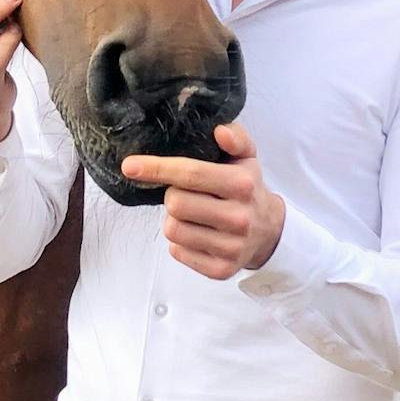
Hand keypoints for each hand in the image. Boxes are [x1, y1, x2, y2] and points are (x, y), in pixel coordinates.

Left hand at [123, 123, 285, 280]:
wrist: (269, 232)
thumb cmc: (247, 188)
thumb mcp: (247, 158)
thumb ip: (236, 137)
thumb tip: (220, 130)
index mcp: (242, 185)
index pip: (190, 174)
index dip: (156, 168)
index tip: (129, 166)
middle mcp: (238, 217)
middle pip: (175, 203)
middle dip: (173, 195)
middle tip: (187, 193)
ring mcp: (230, 247)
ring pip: (173, 230)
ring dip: (174, 219)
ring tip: (192, 214)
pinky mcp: (221, 270)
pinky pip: (177, 252)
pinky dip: (180, 241)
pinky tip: (197, 233)